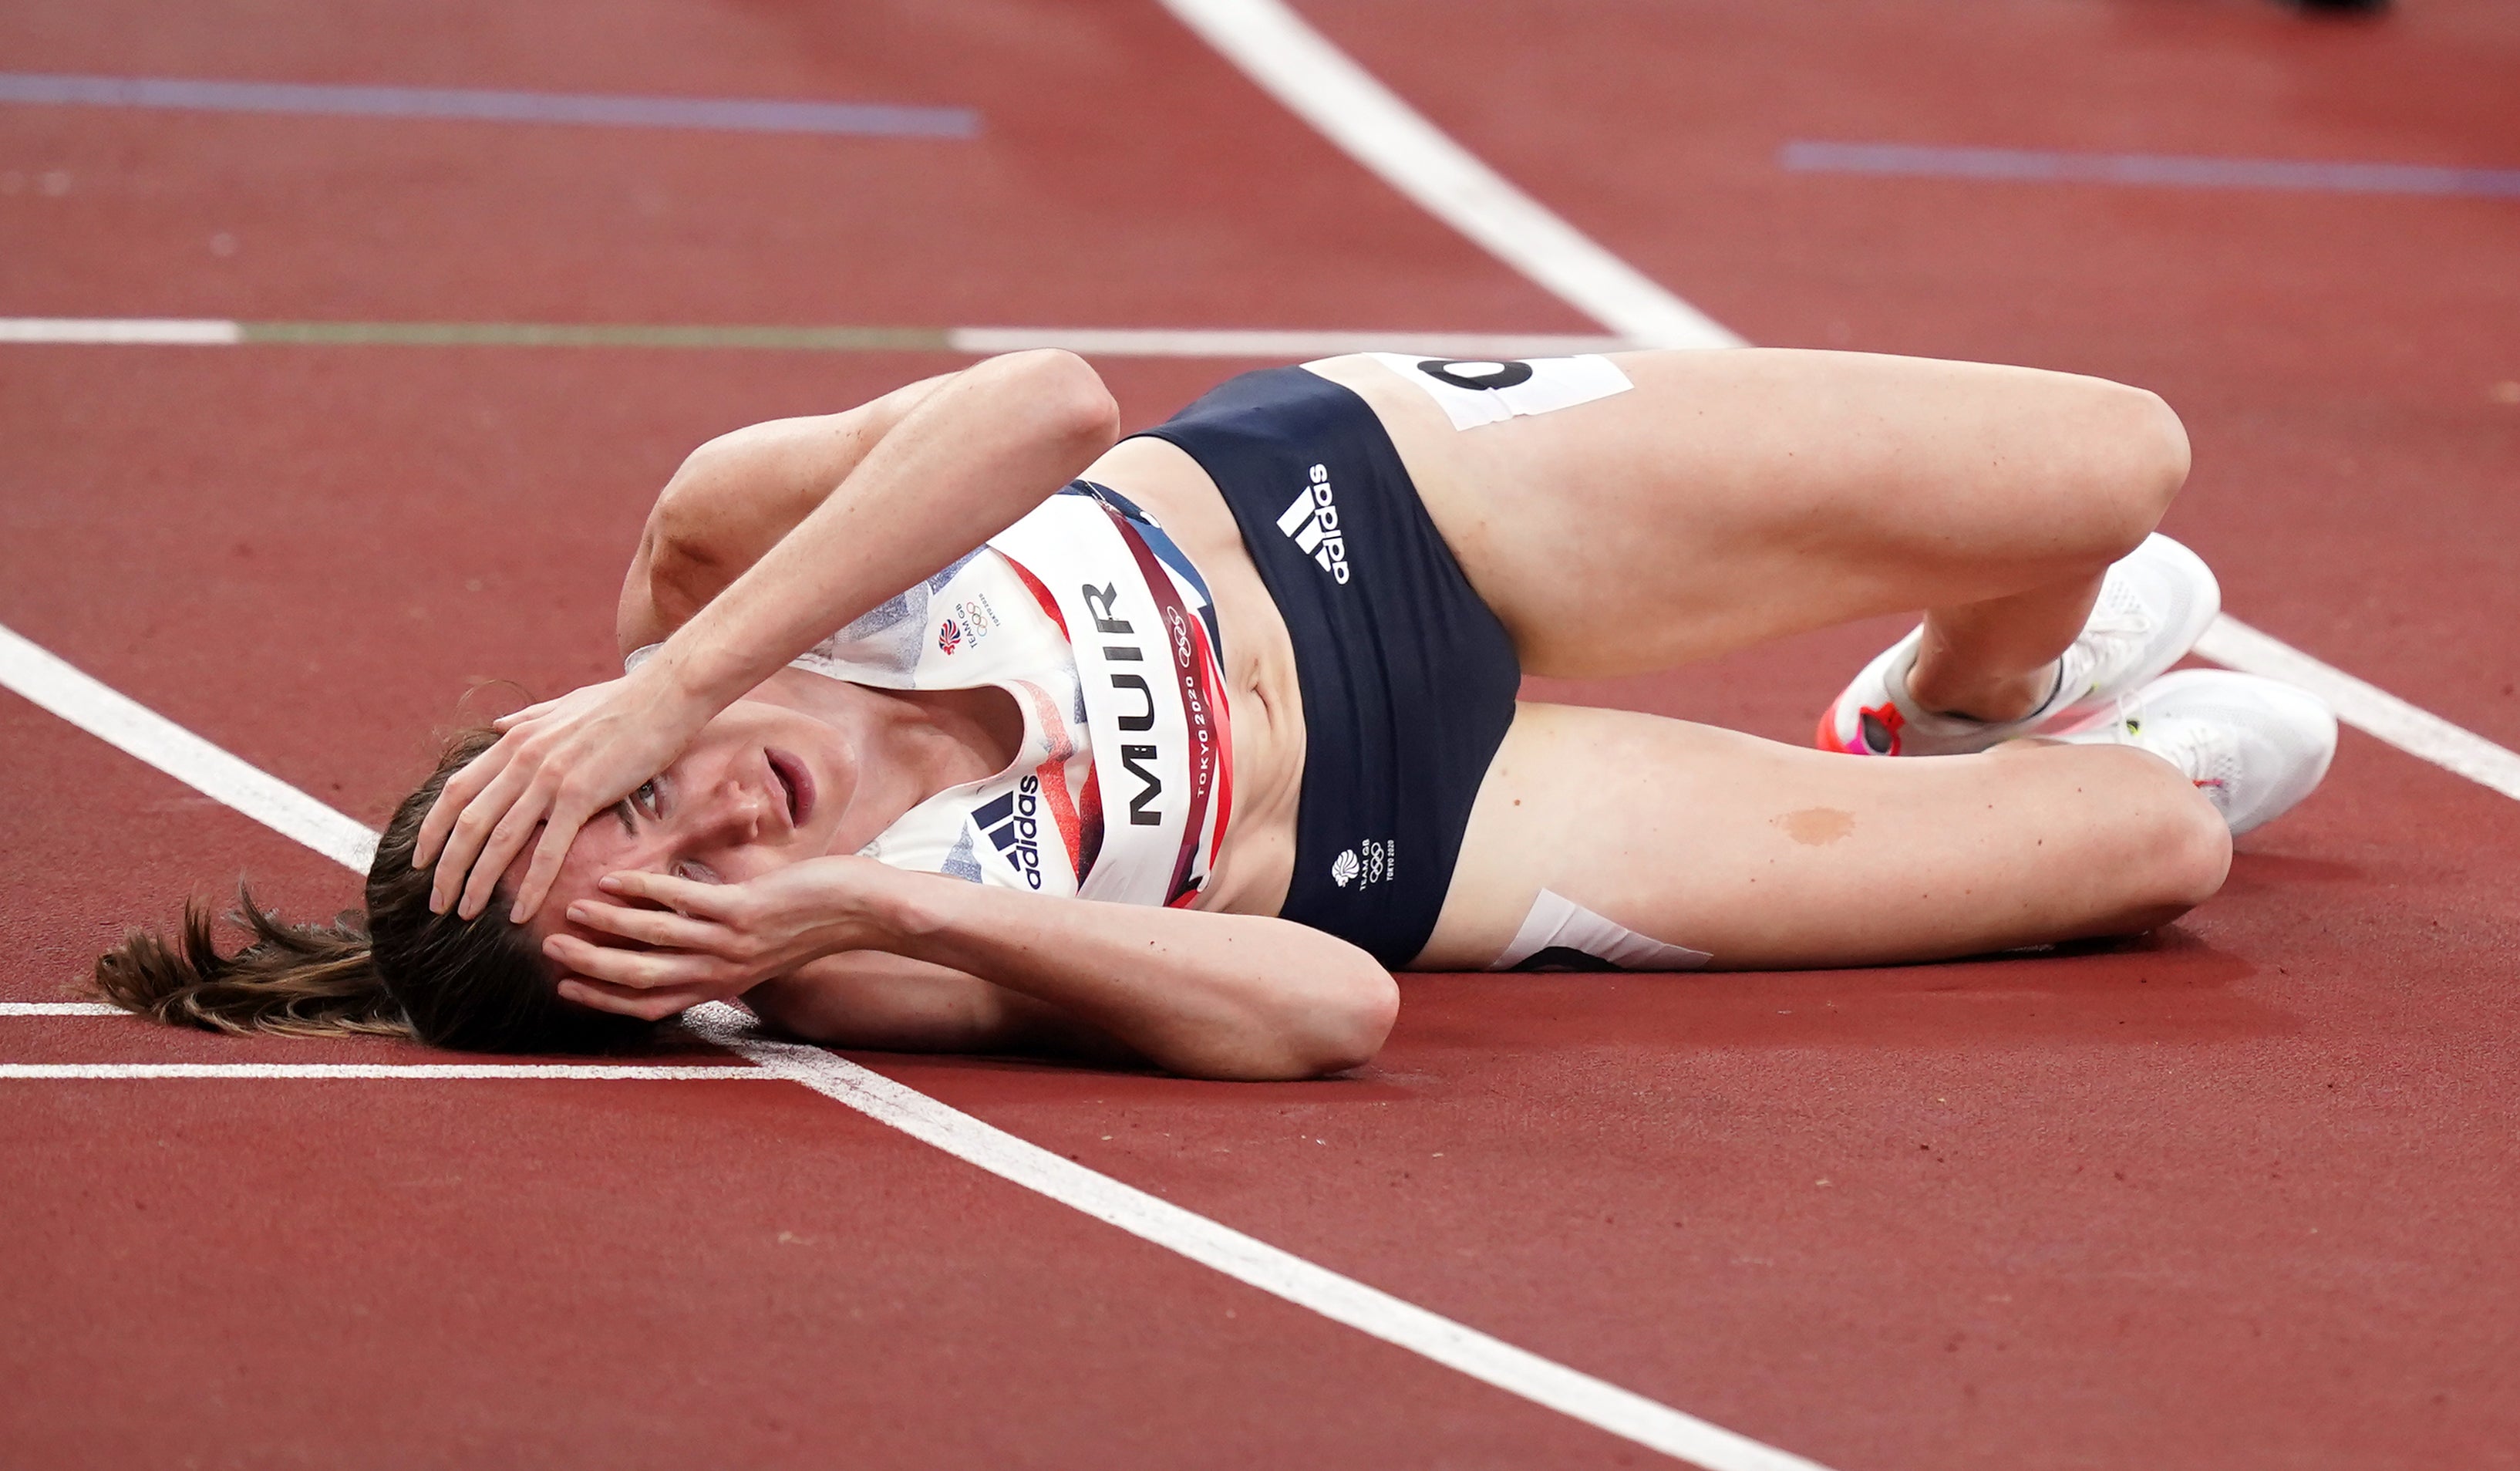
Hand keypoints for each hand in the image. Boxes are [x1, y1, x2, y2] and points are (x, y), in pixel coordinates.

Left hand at [413, 669, 713, 922]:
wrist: (667, 692)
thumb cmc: (623, 700)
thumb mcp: (564, 704)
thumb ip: (527, 720)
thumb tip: (497, 726)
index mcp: (515, 740)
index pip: (456, 790)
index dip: (433, 828)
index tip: (421, 860)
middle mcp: (523, 759)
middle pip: (467, 822)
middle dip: (446, 868)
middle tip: (437, 902)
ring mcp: (550, 777)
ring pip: (499, 840)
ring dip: (477, 882)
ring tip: (464, 914)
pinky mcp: (583, 794)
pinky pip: (548, 850)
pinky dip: (531, 885)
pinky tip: (521, 914)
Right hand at [542, 858, 901, 1020]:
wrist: (863, 913)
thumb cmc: (808, 923)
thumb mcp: (758, 948)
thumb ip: (719, 948)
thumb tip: (687, 940)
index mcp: (721, 984)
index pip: (649, 1003)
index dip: (604, 998)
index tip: (565, 986)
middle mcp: (721, 972)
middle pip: (639, 978)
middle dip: (591, 967)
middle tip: (548, 952)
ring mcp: (731, 942)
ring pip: (654, 940)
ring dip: (607, 928)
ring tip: (570, 914)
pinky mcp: (744, 911)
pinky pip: (683, 902)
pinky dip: (644, 892)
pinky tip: (615, 880)